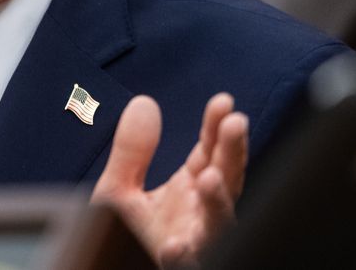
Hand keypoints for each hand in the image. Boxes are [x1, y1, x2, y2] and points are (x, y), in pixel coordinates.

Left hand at [92, 93, 247, 267]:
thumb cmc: (127, 237)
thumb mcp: (119, 190)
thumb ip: (131, 152)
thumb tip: (143, 102)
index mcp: (190, 191)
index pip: (211, 153)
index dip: (217, 127)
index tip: (223, 102)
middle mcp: (200, 215)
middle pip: (225, 180)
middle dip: (232, 152)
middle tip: (235, 122)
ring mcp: (197, 244)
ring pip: (218, 225)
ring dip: (217, 202)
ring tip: (209, 177)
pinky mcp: (183, 268)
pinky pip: (188, 265)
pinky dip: (184, 256)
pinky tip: (174, 246)